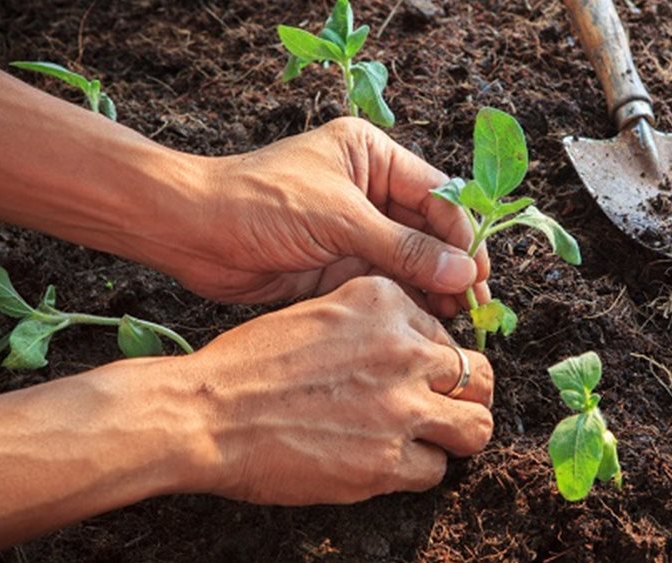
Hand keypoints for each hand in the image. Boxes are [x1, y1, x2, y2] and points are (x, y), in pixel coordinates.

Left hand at [165, 117, 488, 314]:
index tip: (480, 274)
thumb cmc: (259, 203)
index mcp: (372, 157)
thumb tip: (463, 272)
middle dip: (453, 267)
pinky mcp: (339, 265)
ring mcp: (355, 230)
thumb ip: (403, 248)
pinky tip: (427, 322)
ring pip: (410, 262)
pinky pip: (385, 283)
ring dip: (434, 288)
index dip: (463, 236)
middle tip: (477, 306)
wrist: (191, 232)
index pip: (436, 196)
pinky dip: (406, 302)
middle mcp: (369, 190)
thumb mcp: (339, 219)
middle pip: (429, 231)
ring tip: (458, 320)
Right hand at [189, 276, 493, 503]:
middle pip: (480, 375)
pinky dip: (417, 471)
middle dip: (467, 394)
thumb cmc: (250, 364)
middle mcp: (403, 349)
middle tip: (446, 407)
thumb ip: (373, 323)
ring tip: (432, 440)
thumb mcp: (320, 314)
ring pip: (476, 426)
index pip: (446, 332)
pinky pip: (435, 470)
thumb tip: (410, 345)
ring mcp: (400, 406)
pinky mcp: (388, 460)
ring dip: (457, 435)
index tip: (420, 375)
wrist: (207, 412)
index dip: (436, 360)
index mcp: (385, 302)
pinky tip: (388, 464)